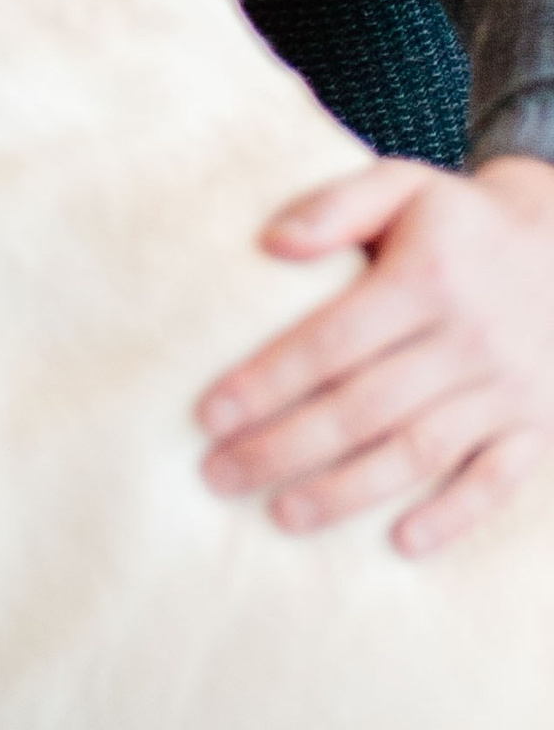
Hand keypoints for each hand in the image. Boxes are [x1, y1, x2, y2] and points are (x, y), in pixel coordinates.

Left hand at [196, 154, 553, 555]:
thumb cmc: (460, 223)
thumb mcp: (403, 186)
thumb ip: (336, 206)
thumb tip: (271, 242)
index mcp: (425, 279)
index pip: (332, 341)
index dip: (267, 381)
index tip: (208, 414)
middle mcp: (469, 338)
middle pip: (364, 407)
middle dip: (285, 447)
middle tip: (217, 475)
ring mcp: (508, 388)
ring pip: (420, 451)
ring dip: (349, 490)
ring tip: (281, 516)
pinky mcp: (539, 424)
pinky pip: (498, 480)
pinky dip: (455, 516)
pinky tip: (402, 543)